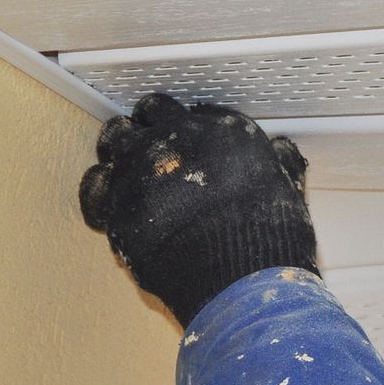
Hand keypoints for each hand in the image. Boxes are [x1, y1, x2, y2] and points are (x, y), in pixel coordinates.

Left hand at [79, 93, 317, 325]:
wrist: (238, 275)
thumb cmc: (269, 231)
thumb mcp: (287, 184)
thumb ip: (278, 160)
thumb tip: (280, 148)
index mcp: (219, 128)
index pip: (189, 109)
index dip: (182, 123)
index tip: (182, 136)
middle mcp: (175, 137)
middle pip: (147, 113)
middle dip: (147, 126)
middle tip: (150, 145)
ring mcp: (140, 169)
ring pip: (115, 139)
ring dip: (120, 149)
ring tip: (128, 167)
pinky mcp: (117, 206)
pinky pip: (96, 187)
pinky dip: (101, 190)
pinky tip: (110, 200)